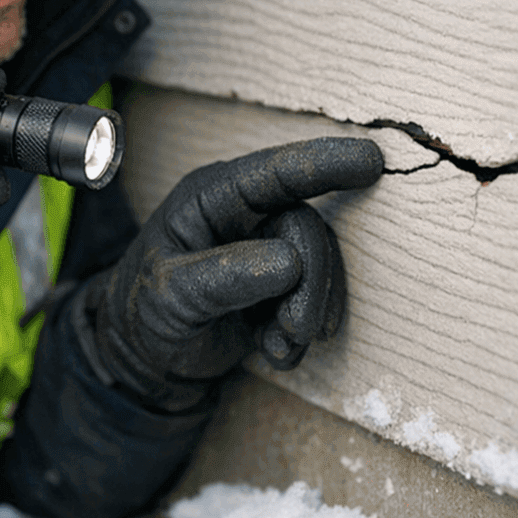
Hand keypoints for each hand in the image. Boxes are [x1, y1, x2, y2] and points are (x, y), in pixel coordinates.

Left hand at [78, 137, 383, 411]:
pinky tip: (274, 352)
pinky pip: (314, 297)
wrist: (147, 357)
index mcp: (212, 198)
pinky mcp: (280, 285)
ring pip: (318, 265)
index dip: (323, 163)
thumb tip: (289, 262)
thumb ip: (224, 277)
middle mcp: (244, 215)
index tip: (372, 160)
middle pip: (305, 229)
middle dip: (312, 282)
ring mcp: (265, 249)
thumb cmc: (145, 311)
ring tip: (280, 344)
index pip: (274, 173)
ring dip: (307, 312)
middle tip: (297, 329)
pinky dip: (299, 333)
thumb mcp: (171, 296)